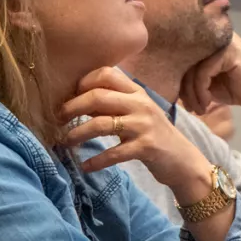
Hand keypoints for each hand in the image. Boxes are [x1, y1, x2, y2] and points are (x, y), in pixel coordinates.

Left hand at [56, 67, 211, 194]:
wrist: (182, 160)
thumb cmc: (153, 135)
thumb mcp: (137, 113)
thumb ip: (113, 104)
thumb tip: (77, 101)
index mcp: (137, 92)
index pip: (106, 73)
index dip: (83, 82)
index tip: (69, 96)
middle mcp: (140, 104)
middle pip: (98, 96)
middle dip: (72, 107)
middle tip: (58, 118)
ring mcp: (144, 125)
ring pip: (101, 124)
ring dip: (78, 133)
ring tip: (65, 141)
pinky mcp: (146, 147)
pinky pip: (114, 153)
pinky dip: (96, 161)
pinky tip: (84, 166)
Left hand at [181, 33, 240, 119]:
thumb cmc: (236, 89)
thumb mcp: (208, 83)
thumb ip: (191, 76)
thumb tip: (166, 80)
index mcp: (208, 41)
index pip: (181, 55)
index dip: (178, 79)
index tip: (182, 101)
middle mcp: (214, 37)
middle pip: (184, 60)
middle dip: (184, 88)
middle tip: (190, 107)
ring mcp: (222, 42)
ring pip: (193, 68)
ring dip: (192, 93)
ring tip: (199, 108)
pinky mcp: (228, 52)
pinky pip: (203, 72)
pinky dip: (201, 91)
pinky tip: (206, 103)